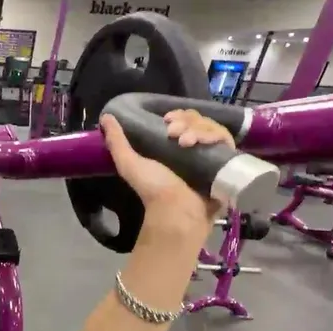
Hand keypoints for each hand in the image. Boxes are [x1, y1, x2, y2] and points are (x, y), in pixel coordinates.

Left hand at [100, 109, 235, 225]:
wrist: (176, 213)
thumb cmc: (153, 190)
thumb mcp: (130, 164)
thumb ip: (117, 143)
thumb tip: (105, 117)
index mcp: (174, 148)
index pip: (184, 120)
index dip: (178, 115)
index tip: (167, 120)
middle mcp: (195, 150)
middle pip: (199, 121)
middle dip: (187, 121)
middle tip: (173, 133)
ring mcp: (212, 157)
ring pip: (213, 128)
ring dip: (199, 129)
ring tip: (185, 142)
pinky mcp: (227, 163)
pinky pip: (226, 141)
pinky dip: (215, 136)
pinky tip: (202, 143)